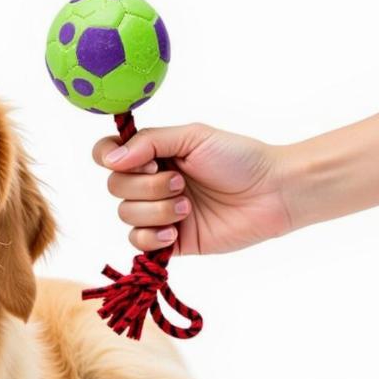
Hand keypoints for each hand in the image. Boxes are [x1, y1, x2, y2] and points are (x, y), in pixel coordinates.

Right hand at [93, 123, 292, 254]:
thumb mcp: (192, 136)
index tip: (144, 161)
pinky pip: (138, 242)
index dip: (110, 159)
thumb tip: (110, 158)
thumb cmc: (239, 158)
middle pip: (115, 187)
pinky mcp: (170, 242)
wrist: (271, 193)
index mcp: (152, 154)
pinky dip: (152, 237)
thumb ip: (148, 142)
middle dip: (146, 187)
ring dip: (157, 210)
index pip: (106, 155)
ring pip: (126, 215)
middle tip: (181, 183)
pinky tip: (176, 231)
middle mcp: (150, 182)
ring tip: (188, 207)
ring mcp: (158, 213)